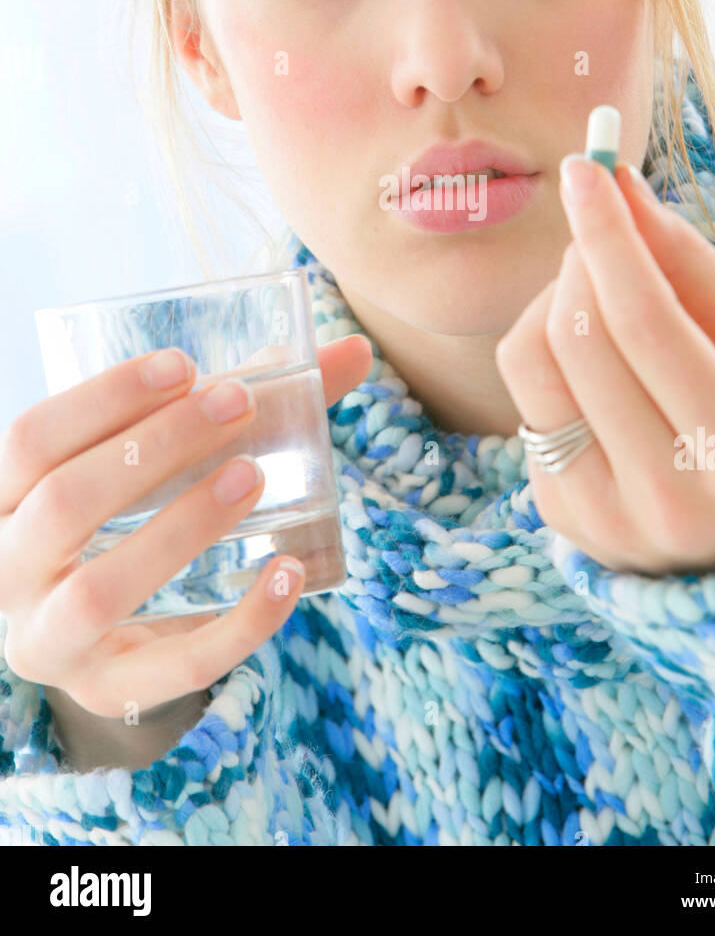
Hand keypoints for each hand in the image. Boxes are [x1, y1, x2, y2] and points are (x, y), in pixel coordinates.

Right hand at [0, 333, 370, 716]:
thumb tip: (354, 351)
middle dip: (155, 447)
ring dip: (182, 526)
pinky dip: (241, 622)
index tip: (184, 364)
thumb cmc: (127, 518)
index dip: (103, 397)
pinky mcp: (112, 690)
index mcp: (2, 501)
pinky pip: (179, 665)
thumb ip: (239, 403)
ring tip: (253, 477)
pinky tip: (290, 572)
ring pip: (103, 590)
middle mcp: (8, 574)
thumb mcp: (150, 459)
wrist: (98, 633)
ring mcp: (53, 641)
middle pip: (64, 504)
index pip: (32, 440)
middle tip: (238, 404)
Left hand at [495, 158, 714, 575]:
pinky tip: (596, 370)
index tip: (586, 169)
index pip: (646, 322)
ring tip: (599, 302)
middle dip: (580, 259)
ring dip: (554, 302)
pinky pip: (525, 399)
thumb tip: (616, 182)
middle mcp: (669, 498)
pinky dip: (553, 357)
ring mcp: (604, 518)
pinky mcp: (559, 517)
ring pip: (529, 362)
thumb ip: (689, 260)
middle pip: (577, 337)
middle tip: (601, 231)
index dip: (607, 235)